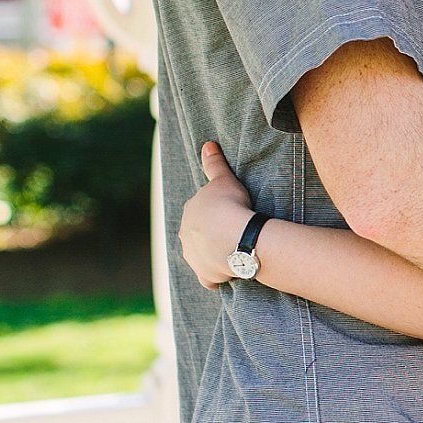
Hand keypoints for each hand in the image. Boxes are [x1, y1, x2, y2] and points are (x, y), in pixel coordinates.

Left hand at [178, 140, 256, 289]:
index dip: (214, 212)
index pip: (199, 212)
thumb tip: (207, 144)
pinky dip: (216, 276)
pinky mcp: (205, 275)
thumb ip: (214, 164)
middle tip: (232, 232)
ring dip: (212, 255)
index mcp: (188, 213)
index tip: (229, 213)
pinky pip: (209, 278)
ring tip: (232, 251)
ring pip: (200, 256)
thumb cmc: (230, 205)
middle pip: (197, 234)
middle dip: (210, 234)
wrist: (238, 237)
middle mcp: (185, 236)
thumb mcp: (223, 179)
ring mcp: (194, 257)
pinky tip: (228, 273)